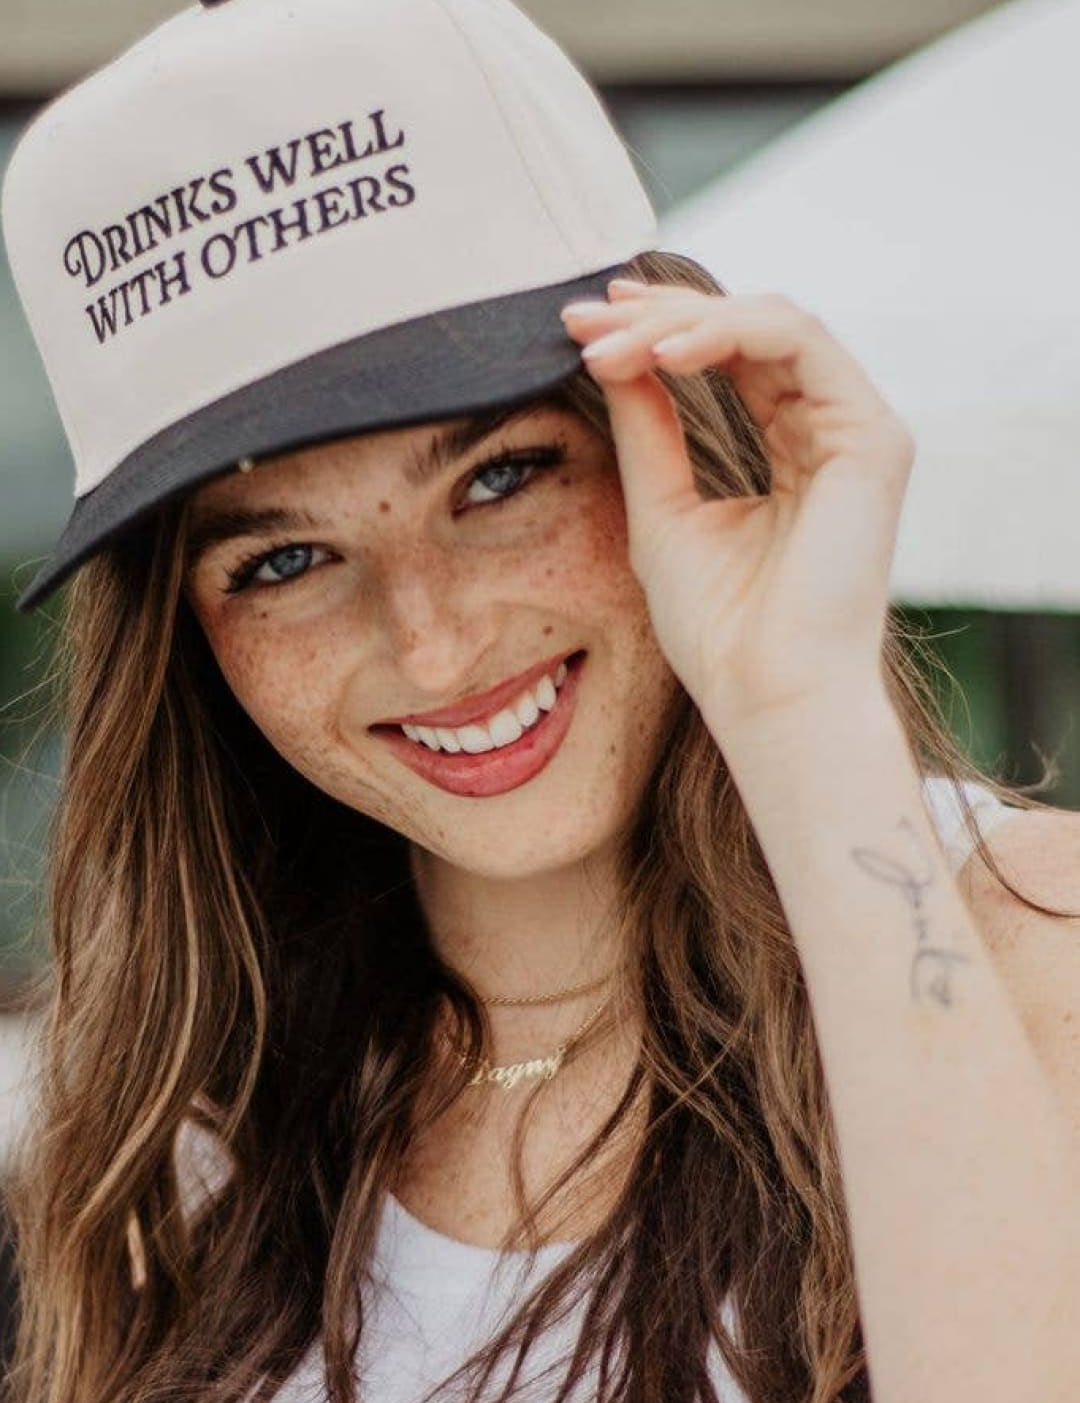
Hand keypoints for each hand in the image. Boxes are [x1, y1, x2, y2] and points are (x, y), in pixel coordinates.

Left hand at [560, 280, 914, 737]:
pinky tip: (664, 356)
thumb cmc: (718, 629)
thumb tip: (612, 356)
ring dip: (683, 321)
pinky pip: (798, 343)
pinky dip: (728, 334)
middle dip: (658, 315)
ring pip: (770, 322)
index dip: (656, 331)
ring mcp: (857, 431)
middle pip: (745, 331)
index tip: (582, 326)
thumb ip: (648, 430)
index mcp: (791, 452)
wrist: (765, 695)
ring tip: (613, 344)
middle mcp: (829, 433)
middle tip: (584, 318)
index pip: (727, 360)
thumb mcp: (661, 510)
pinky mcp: (874, 437)